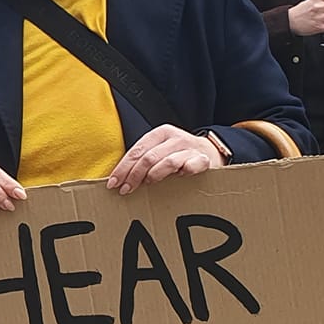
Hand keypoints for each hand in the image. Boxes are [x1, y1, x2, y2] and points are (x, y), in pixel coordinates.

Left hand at [108, 124, 222, 193]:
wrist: (210, 152)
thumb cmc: (177, 154)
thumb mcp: (159, 151)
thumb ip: (142, 160)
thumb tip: (118, 178)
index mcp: (159, 133)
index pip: (136, 151)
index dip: (123, 168)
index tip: (113, 183)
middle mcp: (174, 138)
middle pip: (148, 157)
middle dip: (134, 175)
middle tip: (126, 190)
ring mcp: (189, 148)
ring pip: (167, 162)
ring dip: (154, 175)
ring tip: (148, 184)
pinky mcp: (203, 159)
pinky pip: (191, 166)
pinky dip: (184, 172)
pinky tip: (178, 178)